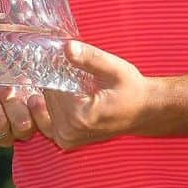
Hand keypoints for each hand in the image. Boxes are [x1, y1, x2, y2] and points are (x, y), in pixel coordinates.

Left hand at [28, 41, 149, 150]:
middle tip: (67, 69)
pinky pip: (46, 122)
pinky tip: (58, 96)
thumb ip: (90, 58)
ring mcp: (67, 138)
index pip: (51, 86)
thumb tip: (67, 47)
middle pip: (46, 97)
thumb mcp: (114, 68)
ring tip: (71, 83)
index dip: (55, 70)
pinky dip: (48, 108)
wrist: (143, 111)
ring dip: (50, 94)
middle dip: (53, 81)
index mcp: (80, 115)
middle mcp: (70, 131)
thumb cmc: (132, 89)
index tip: (61, 58)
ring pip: (44, 107)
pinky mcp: (67, 140)